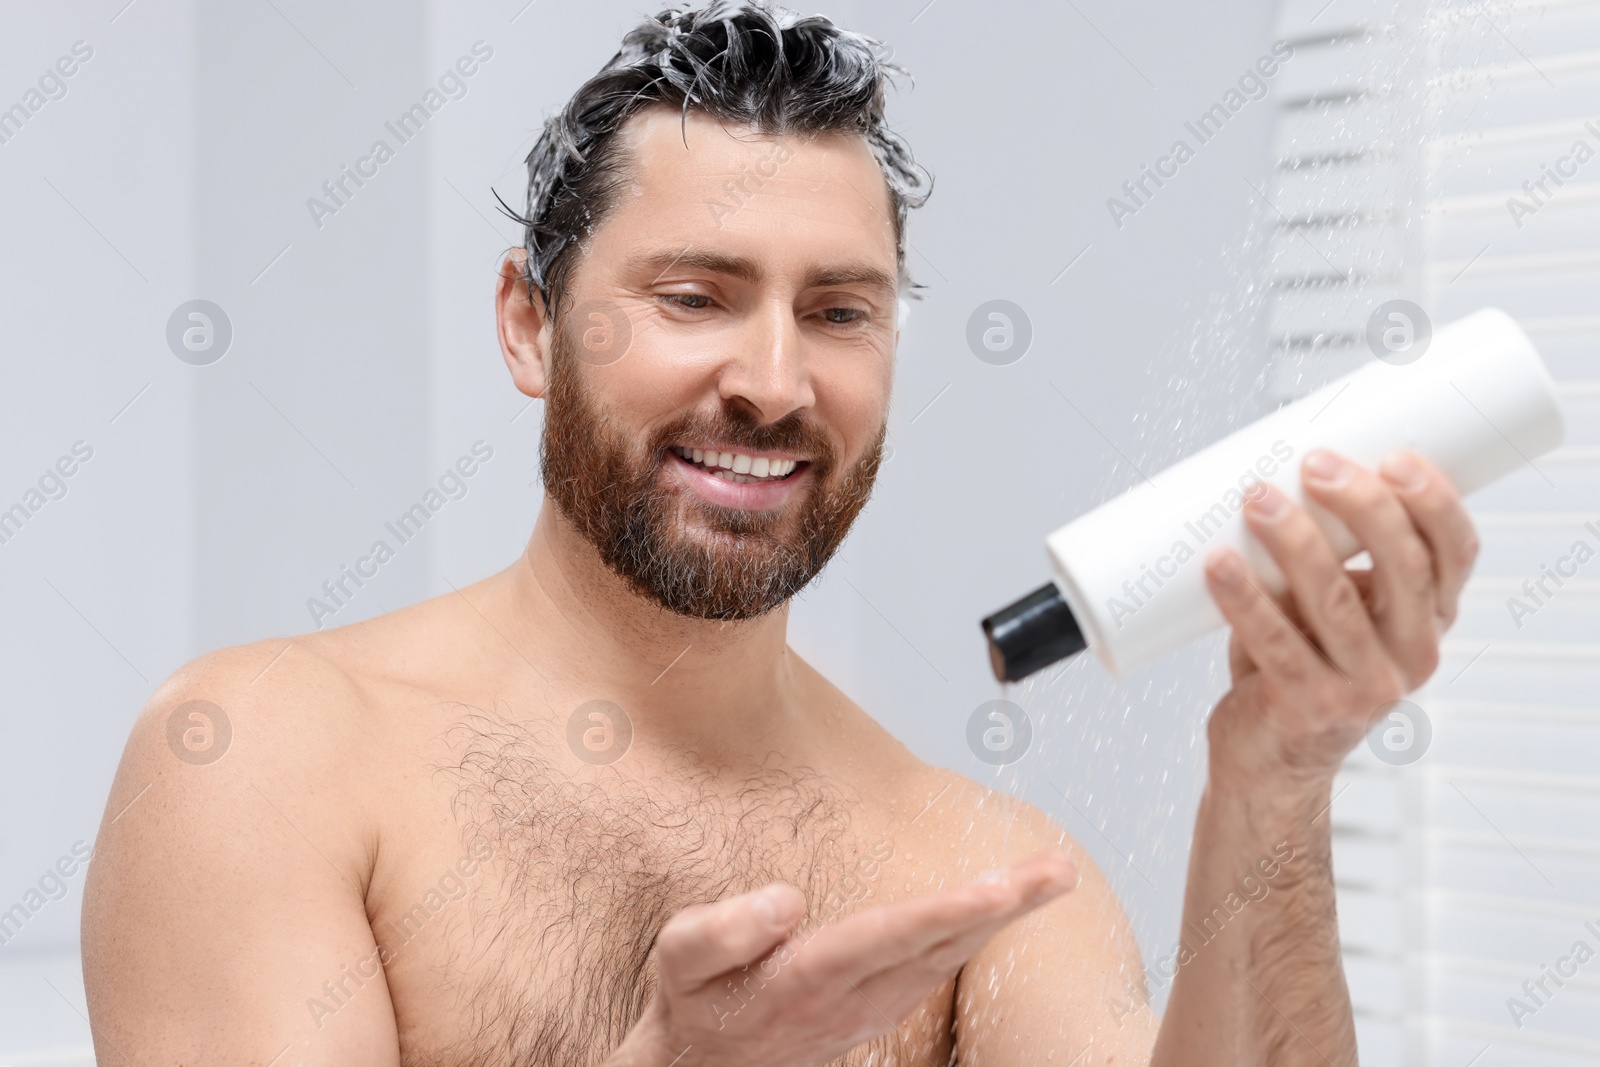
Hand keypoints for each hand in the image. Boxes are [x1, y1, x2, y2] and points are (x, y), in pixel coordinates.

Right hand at [604, 850, 1077, 1066]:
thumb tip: (786, 900)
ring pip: (947, 959)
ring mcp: (869, 1010)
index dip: (950, 909)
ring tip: (1049, 877)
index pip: (891, 936)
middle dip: (1004, 905)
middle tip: (1059, 869)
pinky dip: (972, 936)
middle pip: (940, 944)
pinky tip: (999, 910)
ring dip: (1001, 917)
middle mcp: (852, 999)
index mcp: (807, 979)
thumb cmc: (690, 1006)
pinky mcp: (874, 1011)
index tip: (1000, 887)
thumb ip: (728, 929)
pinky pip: (936, 968)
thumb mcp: (680, 960)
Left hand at [1202, 449, 1478, 785]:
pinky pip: (1275, 642)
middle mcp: (1410, 655)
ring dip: (1294, 541)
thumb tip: (1280, 468)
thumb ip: (1327, 553)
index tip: (1394, 457)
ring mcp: (1363, 687)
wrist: (1270, 756)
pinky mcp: (1309, 707)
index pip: (1455, 553)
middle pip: (1403, 566)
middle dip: (1361, 505)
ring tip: (1256, 499)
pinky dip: (1243, 597)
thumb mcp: (1333, 606)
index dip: (1434, 502)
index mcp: (1428, 620)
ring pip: (1334, 600)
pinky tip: (1217, 564)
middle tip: (1314, 465)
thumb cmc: (1299, 662)